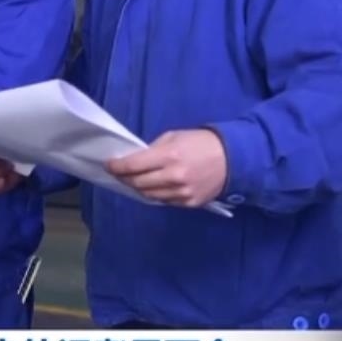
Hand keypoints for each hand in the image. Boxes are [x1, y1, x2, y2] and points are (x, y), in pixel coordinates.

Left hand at [105, 129, 227, 207]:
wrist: (233, 159)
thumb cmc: (200, 143)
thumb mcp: (174, 137)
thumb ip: (152, 150)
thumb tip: (133, 160)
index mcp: (169, 156)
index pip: (133, 166)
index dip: (117, 167)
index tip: (108, 165)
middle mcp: (174, 177)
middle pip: (138, 183)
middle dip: (124, 178)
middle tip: (119, 173)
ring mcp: (182, 193)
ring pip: (148, 195)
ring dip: (138, 188)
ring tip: (134, 180)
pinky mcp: (189, 203)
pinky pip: (164, 201)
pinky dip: (155, 194)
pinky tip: (153, 186)